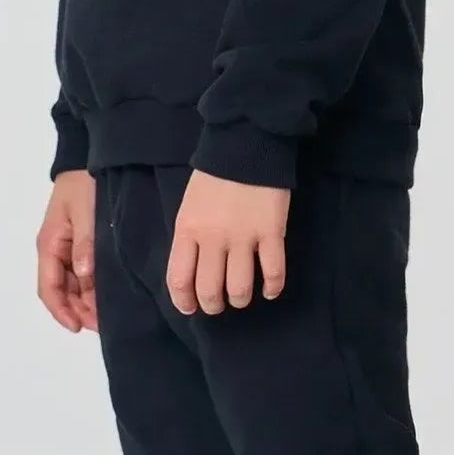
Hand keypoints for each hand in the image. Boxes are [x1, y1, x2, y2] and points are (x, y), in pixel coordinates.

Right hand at [36, 170, 98, 333]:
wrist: (86, 160)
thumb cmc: (84, 184)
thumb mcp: (85, 212)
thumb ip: (85, 243)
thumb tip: (84, 275)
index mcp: (49, 245)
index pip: (49, 288)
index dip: (62, 311)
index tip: (78, 327)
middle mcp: (54, 250)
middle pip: (61, 292)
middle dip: (78, 311)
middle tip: (103, 325)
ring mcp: (65, 248)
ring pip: (72, 285)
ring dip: (85, 302)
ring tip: (107, 316)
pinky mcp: (78, 244)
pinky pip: (80, 274)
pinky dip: (90, 288)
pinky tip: (106, 296)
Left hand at [167, 171, 288, 314]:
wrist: (246, 146)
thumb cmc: (214, 177)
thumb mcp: (189, 206)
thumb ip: (190, 238)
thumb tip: (195, 271)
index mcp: (188, 229)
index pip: (179, 279)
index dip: (184, 301)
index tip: (191, 308)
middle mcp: (213, 238)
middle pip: (209, 290)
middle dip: (213, 305)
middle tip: (219, 304)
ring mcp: (244, 237)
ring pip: (239, 288)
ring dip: (240, 299)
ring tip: (242, 297)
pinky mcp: (271, 233)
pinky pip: (273, 272)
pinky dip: (272, 288)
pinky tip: (270, 291)